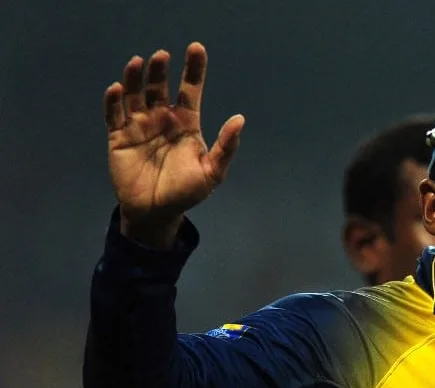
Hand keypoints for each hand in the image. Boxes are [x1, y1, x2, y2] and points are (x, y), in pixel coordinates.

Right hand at [103, 42, 243, 247]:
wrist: (157, 212)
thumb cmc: (186, 191)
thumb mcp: (212, 172)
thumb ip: (225, 146)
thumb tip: (240, 118)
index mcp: (186, 122)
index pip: (191, 90)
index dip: (194, 69)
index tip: (196, 48)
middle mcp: (162, 118)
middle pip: (160, 87)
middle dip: (160, 70)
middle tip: (162, 56)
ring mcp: (139, 125)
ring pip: (136, 95)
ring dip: (137, 78)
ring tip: (139, 63)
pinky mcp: (119, 136)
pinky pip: (114, 114)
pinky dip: (114, 101)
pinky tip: (118, 89)